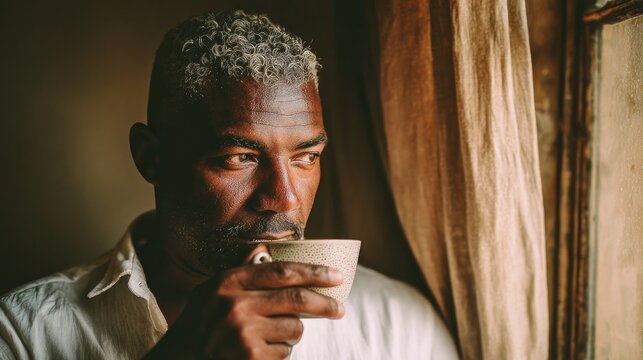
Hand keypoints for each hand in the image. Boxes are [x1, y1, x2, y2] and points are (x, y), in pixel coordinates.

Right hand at [145, 261, 344, 358]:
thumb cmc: (200, 324)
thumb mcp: (212, 291)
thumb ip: (241, 272)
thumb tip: (263, 249)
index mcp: (229, 282)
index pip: (283, 271)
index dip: (314, 272)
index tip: (336, 275)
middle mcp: (236, 305)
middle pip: (297, 299)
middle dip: (325, 304)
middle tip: (340, 309)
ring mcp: (244, 333)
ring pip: (294, 328)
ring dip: (292, 333)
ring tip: (270, 335)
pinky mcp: (252, 357)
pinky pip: (285, 352)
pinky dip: (280, 352)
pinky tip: (259, 352)